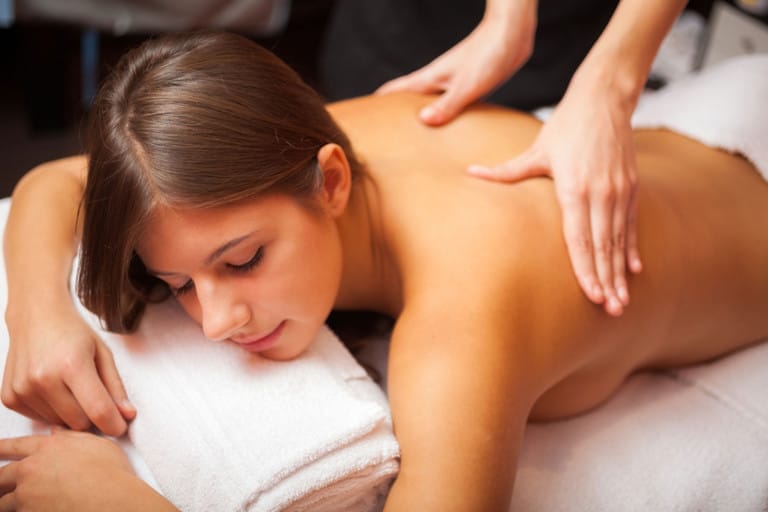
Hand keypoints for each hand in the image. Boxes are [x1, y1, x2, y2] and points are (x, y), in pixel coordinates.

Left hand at [0, 429, 135, 511]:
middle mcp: (32, 469)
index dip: (1, 448)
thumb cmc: (111, 472)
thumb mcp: (97, 445)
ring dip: (6, 502)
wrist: (112, 500)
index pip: (15, 445)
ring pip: (3, 501)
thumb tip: (57, 432)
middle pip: (1, 475)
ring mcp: (28, 495)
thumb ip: (72, 437)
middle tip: (0, 484)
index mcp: (48, 448)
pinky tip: (24, 511)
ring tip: (8, 504)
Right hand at [2, 301, 134, 435]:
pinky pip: (39, 420)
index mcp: (73, 365)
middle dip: (91, 416)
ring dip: (70, 413)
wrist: (36, 316)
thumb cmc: (73, 333)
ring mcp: (23, 389)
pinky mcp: (10, 397)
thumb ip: (116, 387)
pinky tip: (53, 389)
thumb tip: (128, 416)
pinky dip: (51, 411)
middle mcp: (44, 379)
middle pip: (79, 423)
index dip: (114, 424)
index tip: (120, 426)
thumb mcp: (102, 354)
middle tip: (92, 395)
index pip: (99, 411)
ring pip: (59, 424)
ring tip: (70, 387)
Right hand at [376, 1, 536, 125]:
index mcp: (430, 79)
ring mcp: (450, 82)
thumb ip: (447, 105)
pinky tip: (447, 130)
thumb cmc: (490, 53)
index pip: (393, 90)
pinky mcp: (467, 86)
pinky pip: (447, 105)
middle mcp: (436, 80)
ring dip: (419, 117)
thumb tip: (424, 121)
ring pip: (427, 103)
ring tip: (414, 139)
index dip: (376, 103)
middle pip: (407, 99)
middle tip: (385, 138)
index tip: (362, 120)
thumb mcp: (467, 86)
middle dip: (394, 115)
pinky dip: (442, 117)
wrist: (512, 33)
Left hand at [467, 75, 641, 315]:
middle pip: (603, 247)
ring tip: (622, 301)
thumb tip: (470, 172)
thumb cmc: (565, 126)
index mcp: (574, 189)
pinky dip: (632, 249)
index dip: (586, 270)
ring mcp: (619, 191)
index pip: (579, 239)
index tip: (591, 295)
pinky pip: (632, 225)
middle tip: (612, 310)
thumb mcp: (534, 150)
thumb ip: (505, 171)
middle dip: (607, 281)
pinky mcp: (631, 186)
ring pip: (620, 241)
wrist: (604, 99)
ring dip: (621, 272)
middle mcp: (601, 194)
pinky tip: (635, 270)